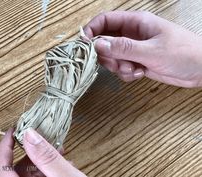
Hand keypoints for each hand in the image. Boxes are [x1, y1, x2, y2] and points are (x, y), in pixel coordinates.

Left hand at [0, 128, 85, 176]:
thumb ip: (47, 158)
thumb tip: (30, 135)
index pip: (1, 170)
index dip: (4, 148)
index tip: (13, 132)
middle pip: (14, 170)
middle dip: (30, 153)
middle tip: (41, 140)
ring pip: (28, 173)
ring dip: (42, 159)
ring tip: (57, 151)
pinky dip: (48, 168)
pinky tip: (61, 162)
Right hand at [84, 11, 201, 87]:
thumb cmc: (184, 53)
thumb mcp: (151, 50)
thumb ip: (123, 48)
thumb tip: (98, 44)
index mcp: (136, 23)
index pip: (105, 21)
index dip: (92, 30)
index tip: (84, 45)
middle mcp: (132, 35)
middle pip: (105, 42)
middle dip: (107, 55)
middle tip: (116, 63)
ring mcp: (134, 50)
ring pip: (113, 57)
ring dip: (118, 67)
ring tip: (133, 69)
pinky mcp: (137, 62)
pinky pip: (122, 68)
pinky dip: (127, 74)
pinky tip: (140, 73)